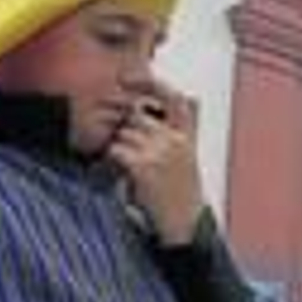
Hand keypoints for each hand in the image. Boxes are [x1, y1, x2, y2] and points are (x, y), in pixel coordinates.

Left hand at [107, 78, 206, 245]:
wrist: (184, 223)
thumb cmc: (180, 195)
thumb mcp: (184, 160)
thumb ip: (168, 136)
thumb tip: (136, 116)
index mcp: (186, 137)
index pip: (174, 99)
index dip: (153, 84)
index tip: (131, 78)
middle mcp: (175, 141)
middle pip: (136, 117)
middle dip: (125, 129)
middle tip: (129, 150)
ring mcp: (160, 152)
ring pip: (123, 134)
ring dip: (119, 149)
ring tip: (131, 169)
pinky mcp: (144, 166)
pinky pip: (116, 150)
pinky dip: (114, 161)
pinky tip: (125, 174)